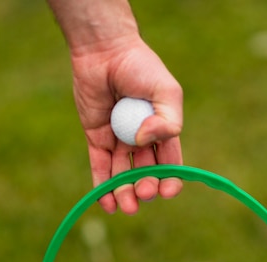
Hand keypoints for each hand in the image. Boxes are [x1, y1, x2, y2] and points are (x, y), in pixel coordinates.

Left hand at [70, 34, 182, 213]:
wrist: (105, 51)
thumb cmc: (140, 67)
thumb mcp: (165, 91)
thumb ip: (167, 119)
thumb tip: (145, 142)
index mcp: (162, 131)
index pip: (169, 164)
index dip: (170, 181)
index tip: (167, 190)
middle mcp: (141, 140)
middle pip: (145, 174)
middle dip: (146, 188)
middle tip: (143, 192)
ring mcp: (118, 140)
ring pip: (122, 176)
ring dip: (125, 194)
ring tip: (126, 207)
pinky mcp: (96, 139)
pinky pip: (100, 167)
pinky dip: (103, 188)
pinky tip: (107, 204)